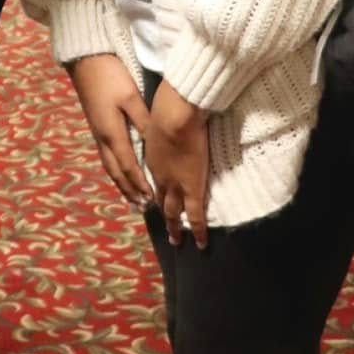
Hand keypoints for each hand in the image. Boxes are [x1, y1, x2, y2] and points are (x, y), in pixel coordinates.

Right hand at [68, 55, 151, 207]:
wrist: (86, 60)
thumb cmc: (110, 76)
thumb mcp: (130, 97)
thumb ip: (143, 121)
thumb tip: (155, 145)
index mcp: (112, 133)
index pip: (129, 166)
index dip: (141, 184)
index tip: (152, 200)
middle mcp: (103, 138)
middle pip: (117, 172)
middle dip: (130, 191)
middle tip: (144, 208)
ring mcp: (98, 133)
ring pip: (110, 166)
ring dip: (122, 184)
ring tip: (132, 199)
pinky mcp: (97, 126)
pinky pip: (107, 157)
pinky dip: (116, 171)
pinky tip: (120, 172)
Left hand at [145, 80, 209, 248]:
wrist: (175, 115)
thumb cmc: (168, 110)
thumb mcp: (159, 123)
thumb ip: (164, 131)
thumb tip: (170, 128)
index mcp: (152, 159)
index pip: (155, 181)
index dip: (157, 192)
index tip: (158, 200)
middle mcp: (160, 175)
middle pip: (161, 200)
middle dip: (163, 216)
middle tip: (166, 230)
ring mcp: (175, 184)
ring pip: (174, 211)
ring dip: (175, 227)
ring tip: (177, 241)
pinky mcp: (191, 188)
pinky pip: (195, 215)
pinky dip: (197, 230)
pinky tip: (201, 243)